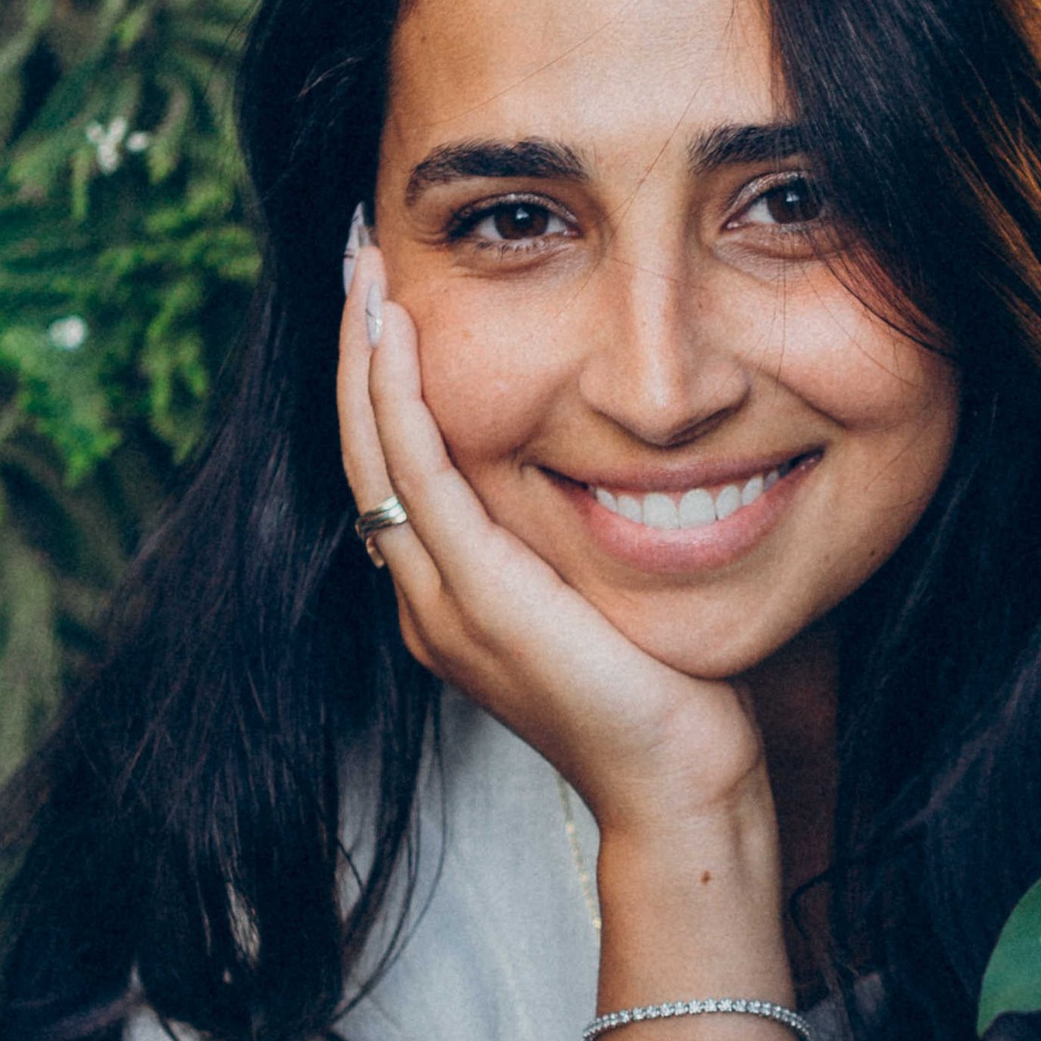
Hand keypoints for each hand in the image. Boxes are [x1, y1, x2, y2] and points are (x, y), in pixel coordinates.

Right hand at [336, 271, 767, 847]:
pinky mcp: (478, 600)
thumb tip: (619, 459)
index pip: (395, 469)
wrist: (682, 789)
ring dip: (363, 354)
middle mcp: (427, 601)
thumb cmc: (673, 697)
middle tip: (357, 252)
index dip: (382, 381)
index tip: (390, 297)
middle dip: (357, 347)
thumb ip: (585, 532)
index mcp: (450, 600)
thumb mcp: (613, 592)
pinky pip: (418, 478)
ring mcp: (441, 605)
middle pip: (363, 450)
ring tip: (363, 268)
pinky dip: (399, 399)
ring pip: (372, 454)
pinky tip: (396, 333)